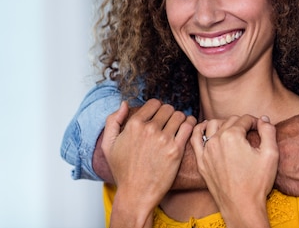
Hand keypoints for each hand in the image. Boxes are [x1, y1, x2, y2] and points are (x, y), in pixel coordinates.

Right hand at [102, 99, 195, 225]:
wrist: (136, 195)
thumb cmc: (123, 172)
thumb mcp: (108, 145)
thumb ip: (113, 121)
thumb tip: (124, 104)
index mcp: (134, 125)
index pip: (154, 103)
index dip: (157, 109)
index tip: (159, 117)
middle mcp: (149, 129)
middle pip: (168, 108)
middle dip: (169, 114)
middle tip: (169, 124)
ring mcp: (163, 139)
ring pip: (180, 116)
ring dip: (180, 120)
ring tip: (178, 128)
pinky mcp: (176, 150)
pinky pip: (189, 126)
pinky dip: (190, 125)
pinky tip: (187, 130)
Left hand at [192, 115, 276, 227]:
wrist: (242, 207)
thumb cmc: (257, 183)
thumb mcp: (271, 154)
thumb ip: (268, 131)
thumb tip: (263, 119)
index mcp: (232, 136)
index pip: (245, 119)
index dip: (255, 122)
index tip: (260, 129)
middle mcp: (216, 141)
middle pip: (230, 121)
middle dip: (242, 123)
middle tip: (250, 133)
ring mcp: (206, 151)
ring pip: (212, 125)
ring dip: (223, 124)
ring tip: (233, 131)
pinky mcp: (201, 161)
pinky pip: (195, 138)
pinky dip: (200, 129)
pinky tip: (207, 128)